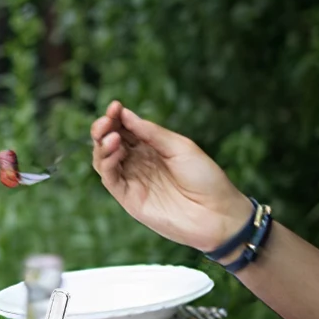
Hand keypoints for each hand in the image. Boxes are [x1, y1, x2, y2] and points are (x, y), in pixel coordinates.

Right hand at [90, 100, 253, 251]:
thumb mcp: (180, 147)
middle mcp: (138, 163)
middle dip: (103, 129)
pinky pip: (110, 179)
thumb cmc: (204, 177)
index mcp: (152, 147)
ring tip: (112, 137)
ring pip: (105, 160)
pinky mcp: (129, 199)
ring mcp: (133, 181)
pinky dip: (107, 163)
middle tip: (106, 121)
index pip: (126, 129)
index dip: (117, 117)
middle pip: (110, 142)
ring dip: (102, 146)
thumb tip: (125, 114)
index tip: (115, 106)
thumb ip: (151, 133)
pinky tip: (115, 151)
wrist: (216, 212)